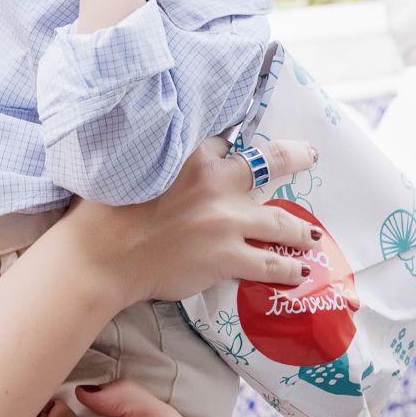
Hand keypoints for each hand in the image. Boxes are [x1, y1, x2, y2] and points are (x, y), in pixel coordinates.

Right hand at [62, 136, 322, 311]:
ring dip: (300, 229)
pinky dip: (288, 269)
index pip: (223, 143)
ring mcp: (226, 220)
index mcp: (189, 154)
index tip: (236, 154)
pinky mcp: (228, 256)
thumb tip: (163, 158)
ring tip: (312, 235)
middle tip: (309, 155)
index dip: (230, 151)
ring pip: (280, 221)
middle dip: (294, 158)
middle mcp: (216, 181)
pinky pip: (270, 263)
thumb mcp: (130, 165)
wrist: (103, 255)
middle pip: (269, 163)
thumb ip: (158, 159)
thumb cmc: (105, 212)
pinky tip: (299, 273)